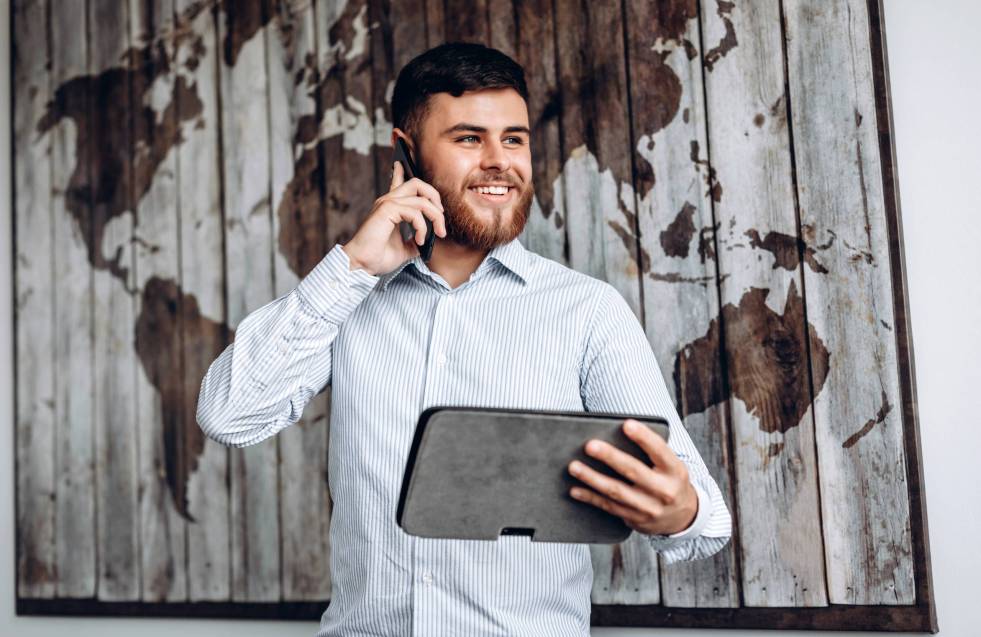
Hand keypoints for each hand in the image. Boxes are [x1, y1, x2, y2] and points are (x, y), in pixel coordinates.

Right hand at [341, 161, 446, 275]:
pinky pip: (415, 212)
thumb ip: (415, 241)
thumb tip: (429, 241)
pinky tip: (420, 240)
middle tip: (440, 217)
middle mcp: (388, 201)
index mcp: (389, 208)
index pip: (397, 182)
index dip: (401, 171)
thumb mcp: (404, 249)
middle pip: (417, 183)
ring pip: (422, 198)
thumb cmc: (377, 258)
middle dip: (435, 197)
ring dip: (436, 217)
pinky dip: (423, 227)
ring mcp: (387, 203)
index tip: (402, 163)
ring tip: (438, 234)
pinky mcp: (387, 210)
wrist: (362, 265)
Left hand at [567, 419, 697, 535]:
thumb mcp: (671, 465)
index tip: (626, 424)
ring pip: (616, 491)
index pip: (660, 451)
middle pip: (633, 471)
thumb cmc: (670, 481)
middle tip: (590, 446)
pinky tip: (575, 489)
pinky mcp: (635, 519)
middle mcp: (664, 490)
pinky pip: (609, 506)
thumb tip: (617, 433)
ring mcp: (649, 508)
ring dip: (592, 478)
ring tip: (574, 466)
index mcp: (675, 471)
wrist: (683, 517)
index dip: (644, 437)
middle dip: (610, 457)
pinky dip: (590, 497)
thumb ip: (651, 452)